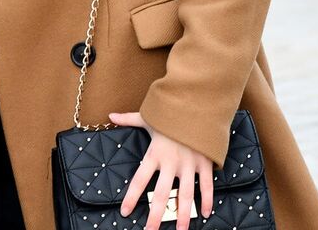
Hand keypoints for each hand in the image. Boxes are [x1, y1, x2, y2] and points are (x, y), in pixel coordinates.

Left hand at [111, 112, 214, 228]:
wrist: (198, 103)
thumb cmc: (172, 111)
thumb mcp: (148, 115)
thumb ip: (129, 119)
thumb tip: (110, 115)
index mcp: (155, 154)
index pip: (139, 180)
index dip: (131, 197)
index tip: (125, 212)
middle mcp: (171, 163)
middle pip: (161, 194)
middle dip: (155, 215)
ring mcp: (189, 164)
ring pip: (185, 195)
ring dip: (182, 214)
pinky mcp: (204, 163)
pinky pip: (207, 185)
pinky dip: (207, 200)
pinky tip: (204, 214)